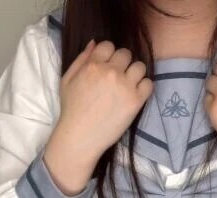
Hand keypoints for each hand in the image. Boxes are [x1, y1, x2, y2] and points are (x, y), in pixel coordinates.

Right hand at [55, 39, 153, 163]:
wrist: (81, 136)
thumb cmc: (72, 110)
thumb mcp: (67, 80)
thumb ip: (81, 59)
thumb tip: (95, 42)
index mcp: (93, 65)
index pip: (109, 45)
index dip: (109, 55)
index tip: (108, 66)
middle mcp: (111, 72)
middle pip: (126, 54)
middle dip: (123, 64)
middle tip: (119, 78)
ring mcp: (125, 86)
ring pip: (140, 67)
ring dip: (135, 74)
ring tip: (129, 86)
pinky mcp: (135, 101)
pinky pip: (149, 84)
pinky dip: (144, 87)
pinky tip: (135, 95)